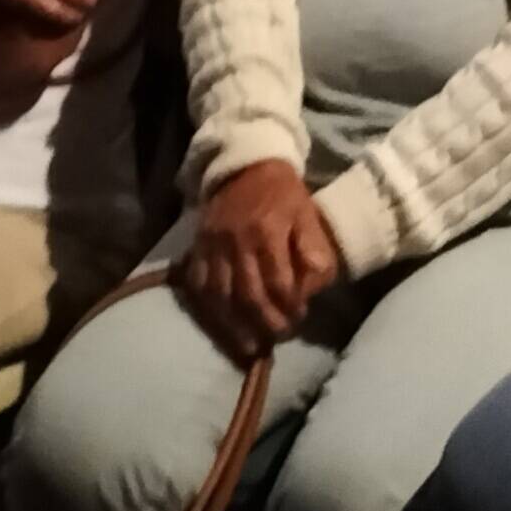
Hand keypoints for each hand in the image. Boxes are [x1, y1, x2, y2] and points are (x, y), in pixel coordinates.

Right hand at [178, 161, 343, 355]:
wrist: (244, 165)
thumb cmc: (283, 193)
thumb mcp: (308, 214)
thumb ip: (314, 252)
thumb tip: (311, 290)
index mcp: (267, 230)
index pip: (278, 282)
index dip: (289, 306)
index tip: (299, 317)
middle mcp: (235, 240)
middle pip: (248, 295)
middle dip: (265, 323)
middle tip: (278, 336)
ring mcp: (211, 246)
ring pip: (220, 296)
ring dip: (235, 326)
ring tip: (250, 345)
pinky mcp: (196, 248)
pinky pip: (198, 286)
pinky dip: (209, 309)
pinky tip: (222, 324)